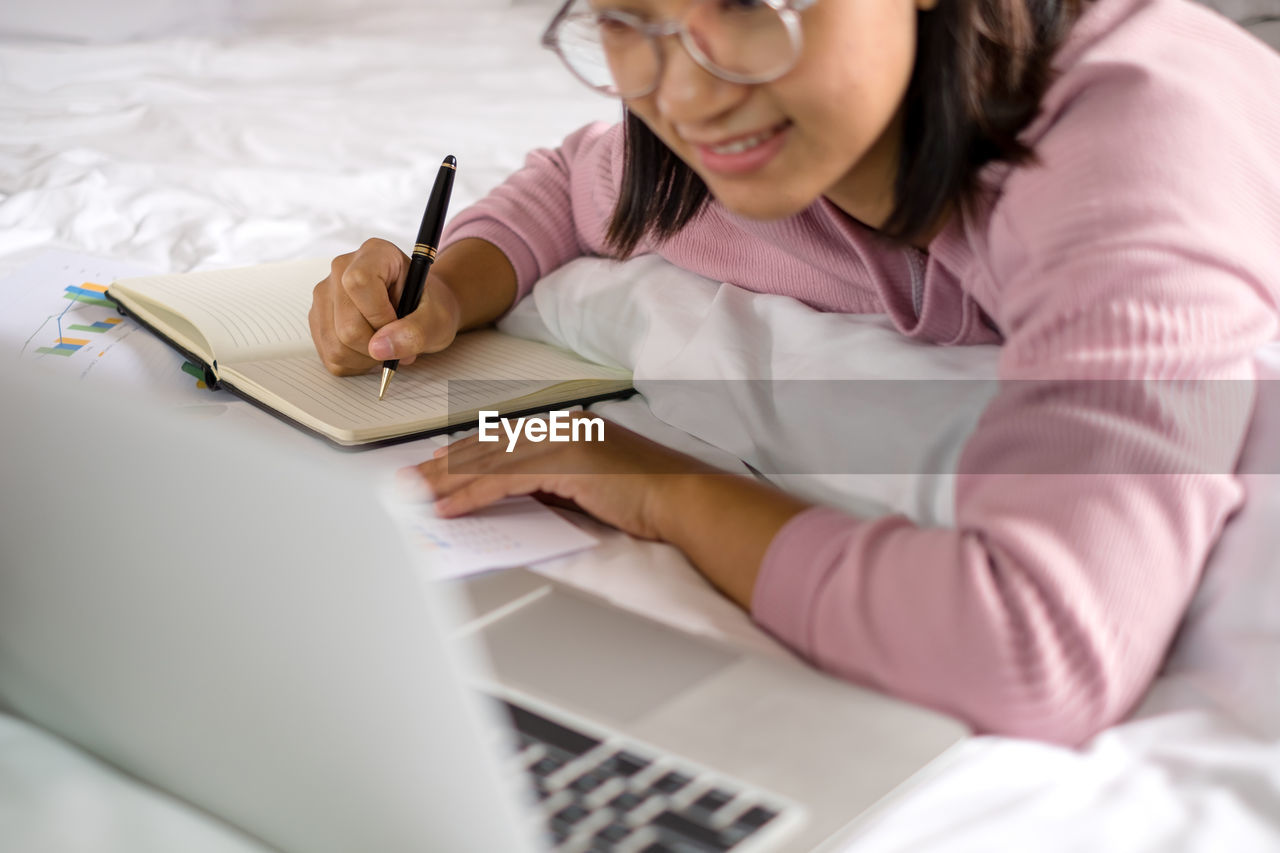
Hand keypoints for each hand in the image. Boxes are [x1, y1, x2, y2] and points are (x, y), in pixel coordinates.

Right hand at [309, 237, 460, 374]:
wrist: (421, 308)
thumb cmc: (429, 307)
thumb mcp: (437, 318)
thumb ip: (415, 331)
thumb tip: (379, 348)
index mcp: (375, 254)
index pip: (358, 283)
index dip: (378, 316)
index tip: (398, 325)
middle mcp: (341, 269)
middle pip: (346, 325)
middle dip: (377, 345)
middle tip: (399, 340)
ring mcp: (324, 294)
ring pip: (336, 345)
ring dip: (367, 357)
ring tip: (387, 343)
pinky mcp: (318, 318)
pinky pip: (330, 355)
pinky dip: (356, 362)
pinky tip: (372, 348)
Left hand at [412, 413, 812, 608]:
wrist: (687, 500)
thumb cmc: (654, 500)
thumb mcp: (598, 486)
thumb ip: (561, 484)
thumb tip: (530, 497)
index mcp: (571, 428)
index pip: (505, 441)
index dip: (465, 456)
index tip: (435, 467)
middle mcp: (562, 427)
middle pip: (489, 447)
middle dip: (444, 466)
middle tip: (408, 481)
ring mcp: (563, 441)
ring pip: (489, 463)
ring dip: (446, 483)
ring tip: (413, 498)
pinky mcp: (564, 463)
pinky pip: (503, 481)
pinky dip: (471, 495)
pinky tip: (447, 507)